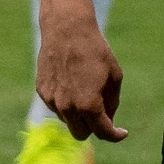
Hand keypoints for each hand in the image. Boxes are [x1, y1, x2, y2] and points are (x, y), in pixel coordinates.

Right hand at [36, 5, 127, 142]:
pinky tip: (71, 82)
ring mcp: (52, 100)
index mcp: (89, 104)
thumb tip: (108, 118)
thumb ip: (112, 102)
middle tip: (103, 116)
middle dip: (94, 129)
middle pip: (81, 134)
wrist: (67, 28)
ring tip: (86, 89)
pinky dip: (66, 102)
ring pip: (68, 120)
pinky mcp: (42, 91)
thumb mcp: (114, 75)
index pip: (103, 132)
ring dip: (78, 114)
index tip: (121, 132)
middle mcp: (68, 107)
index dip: (115, 135)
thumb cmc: (95, 49)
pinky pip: (56, 106)